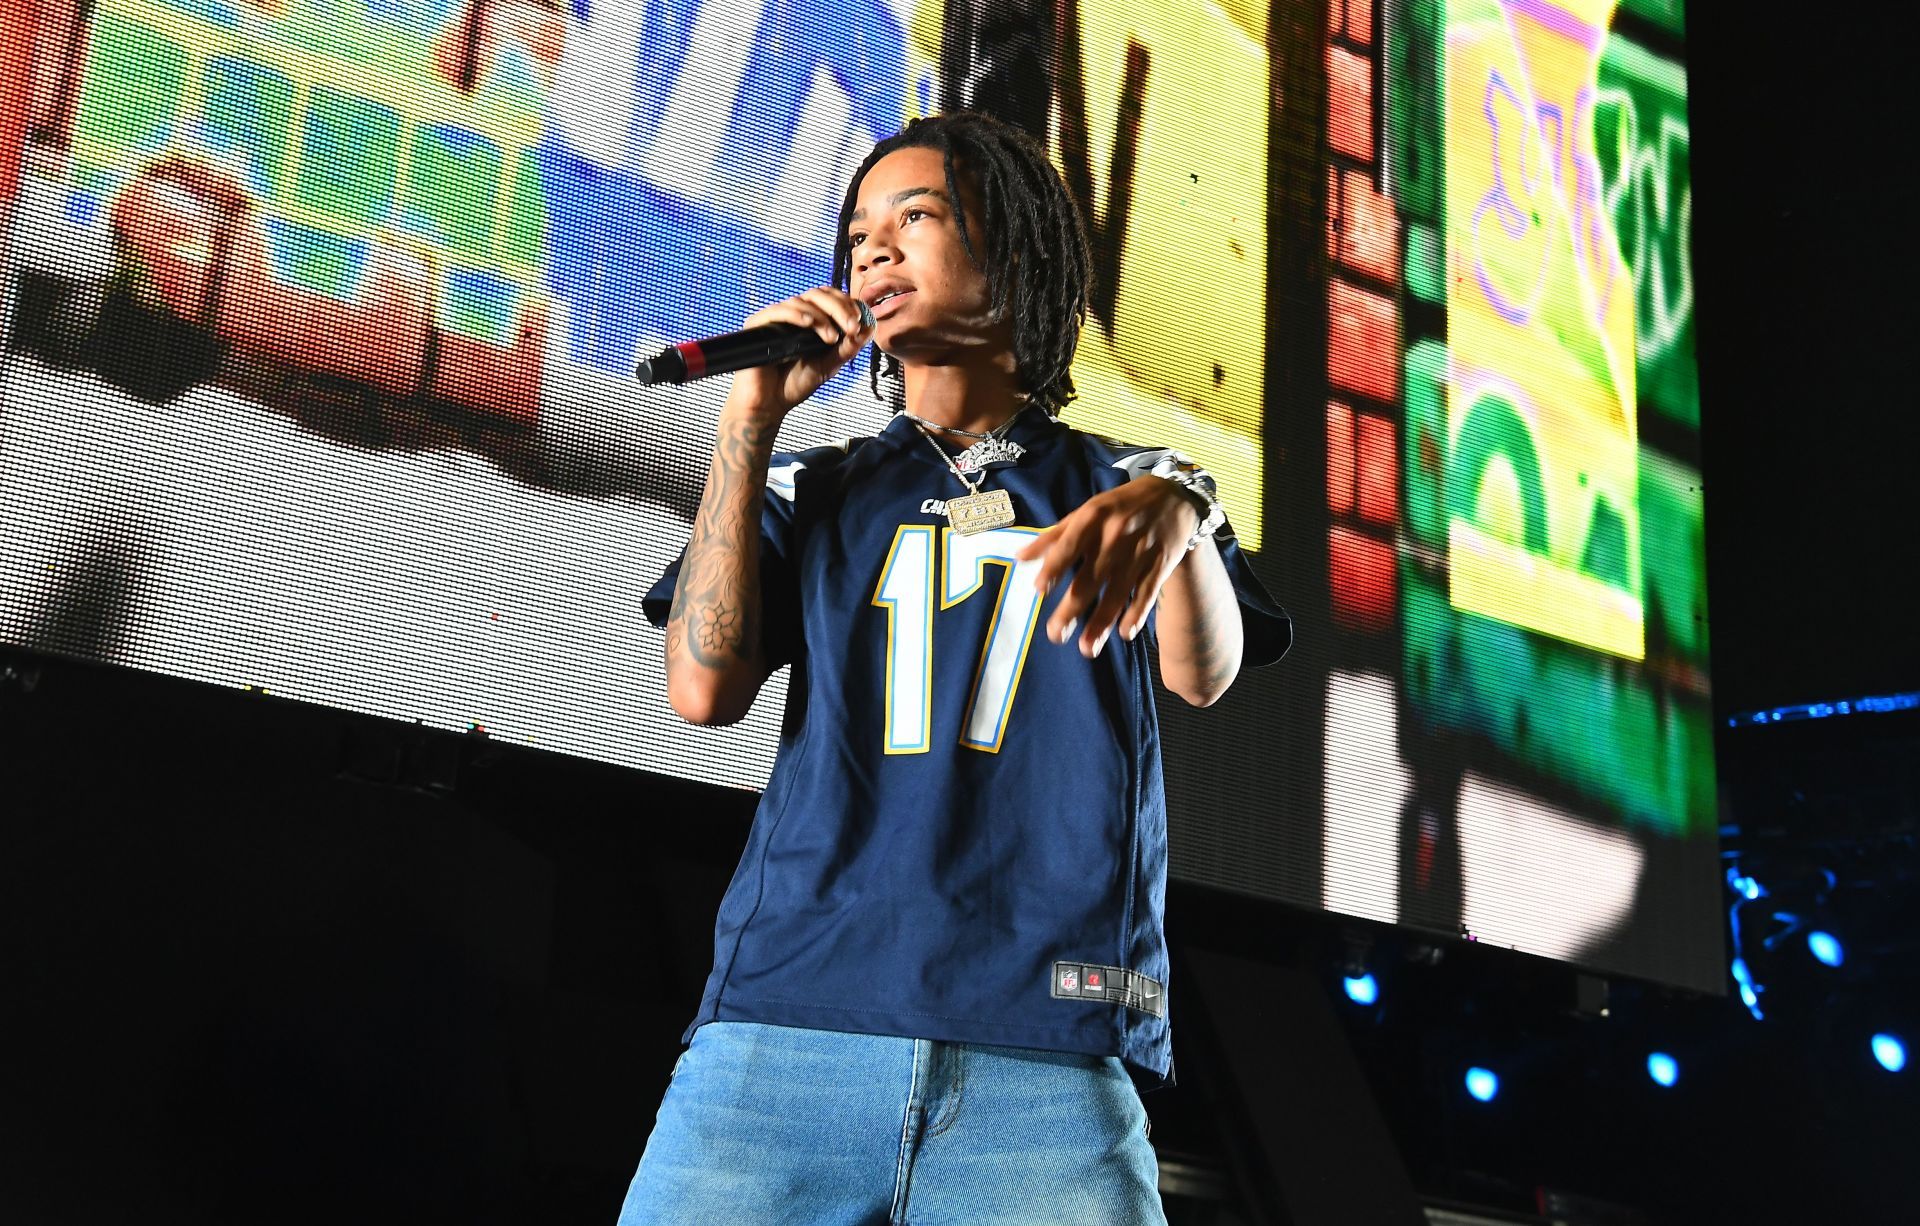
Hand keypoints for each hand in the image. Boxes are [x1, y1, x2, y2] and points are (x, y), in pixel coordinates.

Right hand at [724, 287, 874, 422]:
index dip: (847, 304)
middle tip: (852, 326)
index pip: (830, 299)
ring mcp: (775, 319)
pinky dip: (797, 315)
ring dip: (821, 317)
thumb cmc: (795, 385)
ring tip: (830, 338)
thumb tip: (869, 328)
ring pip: (801, 301)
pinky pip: (778, 311)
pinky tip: (809, 324)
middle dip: (839, 308)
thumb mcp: (829, 365)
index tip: (861, 321)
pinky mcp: (757, 325)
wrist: (768, 405)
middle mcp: (793, 316)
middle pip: (818, 294)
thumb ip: (847, 348)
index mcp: (810, 321)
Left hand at [1015, 477, 1202, 657]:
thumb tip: (1020, 558)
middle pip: (1091, 577)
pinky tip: (1124, 634)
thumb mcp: (1086, 512)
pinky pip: (1146, 592)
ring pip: (1117, 592)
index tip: (1038, 590)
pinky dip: (1136, 614)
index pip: (1069, 545)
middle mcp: (1115, 535)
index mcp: (1092, 518)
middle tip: (1055, 635)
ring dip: (1101, 622)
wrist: (1174, 497)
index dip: (1054, 567)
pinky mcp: (1160, 564)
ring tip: (1086, 648)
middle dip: (1072, 608)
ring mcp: (1139, 551)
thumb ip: (1054, 537)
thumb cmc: (1119, 507)